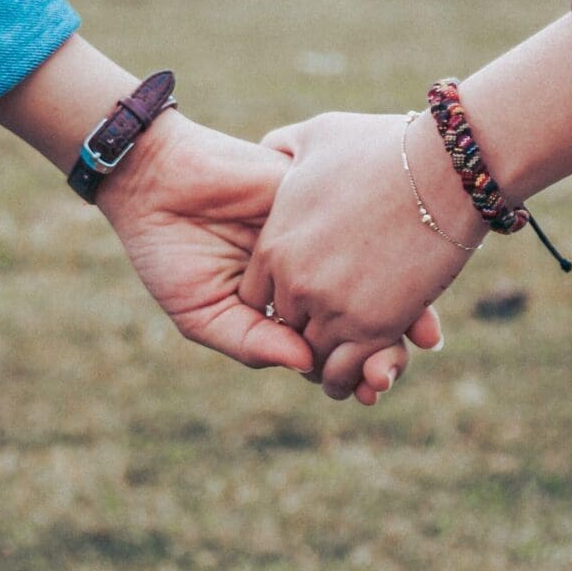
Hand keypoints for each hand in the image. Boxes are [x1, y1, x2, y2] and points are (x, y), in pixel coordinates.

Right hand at [97, 111, 440, 398]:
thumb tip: (307, 367)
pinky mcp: (323, 198)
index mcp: (283, 302)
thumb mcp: (202, 311)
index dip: (353, 369)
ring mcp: (321, 234)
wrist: (156, 179)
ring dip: (401, 307)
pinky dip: (391, 254)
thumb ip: (251, 341)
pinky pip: (366, 227)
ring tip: (415, 340)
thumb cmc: (168, 250)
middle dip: (384, 346)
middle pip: (362, 313)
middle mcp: (310, 269)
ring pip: (375, 274)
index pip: (329, 342)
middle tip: (391, 372)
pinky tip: (406, 282)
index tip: (371, 391)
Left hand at [243, 111, 487, 399]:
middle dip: (305, 330)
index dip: (279, 300)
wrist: (443, 168)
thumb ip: (283, 147)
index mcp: (275, 244)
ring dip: (329, 361)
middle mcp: (295, 282)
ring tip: (349, 358)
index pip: (256, 297)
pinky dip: (354, 377)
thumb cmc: (383, 146)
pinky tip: (369, 371)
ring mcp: (333, 307)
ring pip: (314, 357)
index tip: (304, 296)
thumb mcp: (317, 137)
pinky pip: (347, 371)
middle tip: (329, 330)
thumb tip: (269, 148)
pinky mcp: (374, 327)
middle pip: (285, 328)